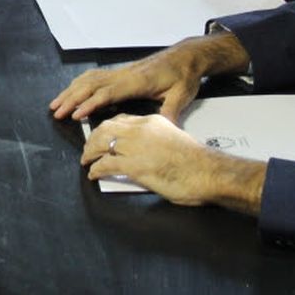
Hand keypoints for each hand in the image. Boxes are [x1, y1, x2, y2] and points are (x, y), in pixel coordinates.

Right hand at [49, 33, 249, 122]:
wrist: (186, 57)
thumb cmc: (184, 76)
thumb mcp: (181, 96)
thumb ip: (170, 113)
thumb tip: (163, 131)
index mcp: (137, 82)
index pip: (107, 93)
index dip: (90, 104)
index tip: (75, 115)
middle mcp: (125, 75)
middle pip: (91, 85)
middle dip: (71, 99)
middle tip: (56, 112)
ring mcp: (121, 72)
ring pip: (90, 79)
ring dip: (71, 91)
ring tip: (56, 103)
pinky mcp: (122, 72)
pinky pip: (95, 76)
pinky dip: (80, 83)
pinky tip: (73, 90)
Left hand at [82, 114, 264, 212]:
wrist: (207, 172)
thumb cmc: (198, 162)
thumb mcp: (175, 141)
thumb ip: (158, 142)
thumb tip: (149, 153)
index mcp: (153, 121)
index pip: (123, 120)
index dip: (108, 128)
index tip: (102, 134)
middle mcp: (141, 129)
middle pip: (107, 128)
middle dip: (93, 139)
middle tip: (88, 149)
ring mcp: (136, 146)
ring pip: (102, 143)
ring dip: (90, 153)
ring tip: (86, 161)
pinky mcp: (133, 165)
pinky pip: (105, 165)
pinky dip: (96, 170)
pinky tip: (94, 174)